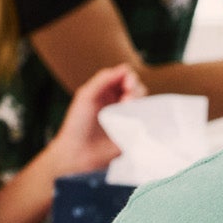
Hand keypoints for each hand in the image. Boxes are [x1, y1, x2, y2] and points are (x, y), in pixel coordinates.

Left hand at [45, 63, 144, 178]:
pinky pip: (145, 120)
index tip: (127, 85)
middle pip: (137, 87)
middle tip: (126, 99)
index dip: (129, 77)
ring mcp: (126, 116)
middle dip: (135, 89)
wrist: (78, 152)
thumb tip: (124, 69)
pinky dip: (143, 115)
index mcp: (107, 91)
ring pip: (143, 101)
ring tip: (126, 107)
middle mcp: (118, 102)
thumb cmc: (77, 124)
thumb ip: (103, 79)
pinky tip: (134, 118)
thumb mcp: (86, 95)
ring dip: (138, 101)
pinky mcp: (132, 131)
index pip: (125, 76)